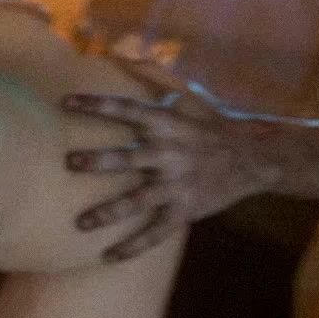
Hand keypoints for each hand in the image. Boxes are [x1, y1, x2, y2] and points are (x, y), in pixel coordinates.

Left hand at [59, 60, 281, 261]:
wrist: (252, 160)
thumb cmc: (213, 131)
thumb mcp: (187, 105)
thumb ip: (155, 89)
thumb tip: (124, 60)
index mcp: (167, 125)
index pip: (127, 110)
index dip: (97, 105)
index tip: (66, 102)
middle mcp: (169, 154)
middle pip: (128, 158)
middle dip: (98, 161)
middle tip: (70, 162)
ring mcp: (177, 185)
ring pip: (137, 201)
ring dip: (108, 211)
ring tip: (81, 222)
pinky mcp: (184, 210)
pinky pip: (156, 232)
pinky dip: (133, 247)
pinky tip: (108, 256)